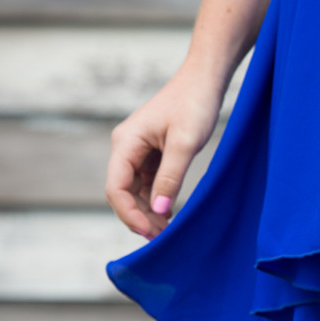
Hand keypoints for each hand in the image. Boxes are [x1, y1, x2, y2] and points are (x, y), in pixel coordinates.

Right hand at [105, 65, 223, 237]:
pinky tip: (169, 213)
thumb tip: (160, 209)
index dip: (129, 213)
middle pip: (122, 192)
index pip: (115, 187)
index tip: (151, 231)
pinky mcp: (152, 153)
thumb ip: (171, 177)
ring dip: (147, 211)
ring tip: (166, 231)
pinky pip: (148, 182)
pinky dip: (156, 199)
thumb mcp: (185, 143)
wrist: (204, 81)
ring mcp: (138, 151)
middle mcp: (126, 147)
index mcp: (126, 142)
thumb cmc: (194, 105)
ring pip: (134, 190)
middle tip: (161, 239)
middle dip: (139, 217)